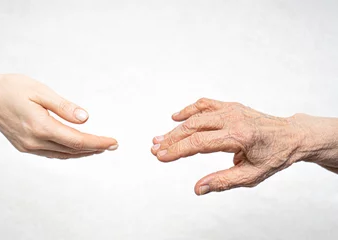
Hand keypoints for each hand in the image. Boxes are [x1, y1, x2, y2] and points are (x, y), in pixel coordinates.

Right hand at [0, 73, 117, 158]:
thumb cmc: (11, 88)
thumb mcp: (40, 91)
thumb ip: (64, 107)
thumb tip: (86, 119)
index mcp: (40, 127)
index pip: (77, 141)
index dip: (98, 142)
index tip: (113, 142)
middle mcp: (34, 141)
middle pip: (72, 150)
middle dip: (95, 148)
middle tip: (112, 145)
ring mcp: (28, 146)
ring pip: (63, 154)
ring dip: (83, 152)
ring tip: (99, 148)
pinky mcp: (24, 146)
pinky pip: (52, 153)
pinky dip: (68, 152)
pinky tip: (76, 149)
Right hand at [151, 98, 337, 194]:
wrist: (291, 135)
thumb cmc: (274, 157)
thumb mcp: (252, 176)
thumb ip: (223, 181)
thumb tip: (198, 188)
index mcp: (239, 136)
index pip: (199, 143)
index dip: (177, 150)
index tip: (160, 156)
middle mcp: (233, 119)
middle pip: (193, 127)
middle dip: (171, 140)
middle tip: (155, 149)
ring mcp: (231, 110)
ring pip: (196, 116)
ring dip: (176, 128)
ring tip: (160, 138)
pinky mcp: (230, 106)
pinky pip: (205, 104)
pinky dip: (189, 110)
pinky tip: (176, 117)